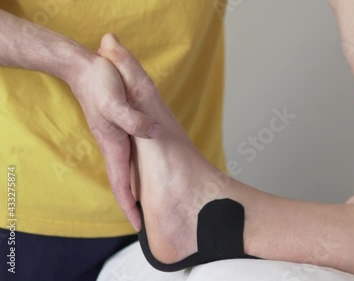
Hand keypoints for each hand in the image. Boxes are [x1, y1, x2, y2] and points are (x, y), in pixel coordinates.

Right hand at [67, 53, 160, 230]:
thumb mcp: (117, 102)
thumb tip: (155, 132)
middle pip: (122, 181)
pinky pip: (126, 156)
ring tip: (144, 203)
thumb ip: (135, 120)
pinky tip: (141, 170)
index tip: (138, 224)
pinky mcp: (116, 129)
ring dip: (132, 188)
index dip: (129, 205)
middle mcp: (114, 146)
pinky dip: (133, 170)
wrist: (83, 68)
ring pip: (124, 170)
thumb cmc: (99, 84)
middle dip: (131, 203)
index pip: (121, 183)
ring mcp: (114, 138)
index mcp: (114, 145)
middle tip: (143, 220)